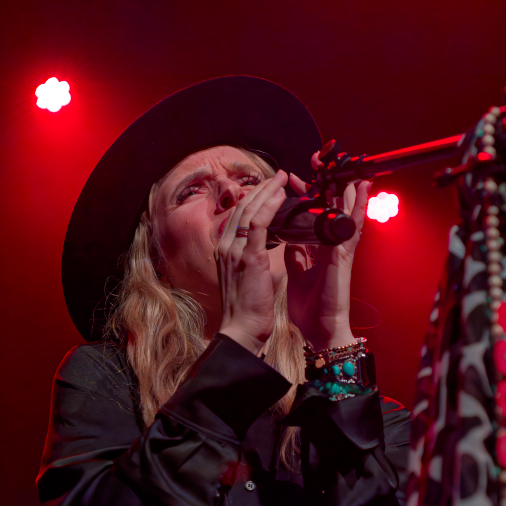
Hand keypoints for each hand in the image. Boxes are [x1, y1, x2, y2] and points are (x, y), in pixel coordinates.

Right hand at [216, 169, 287, 354]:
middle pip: (242, 208)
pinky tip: (281, 195)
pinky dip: (269, 206)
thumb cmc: (249, 310)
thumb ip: (256, 262)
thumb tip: (270, 253)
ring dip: (266, 191)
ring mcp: (234, 250)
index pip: (238, 217)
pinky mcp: (248, 256)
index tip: (269, 188)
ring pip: (250, 210)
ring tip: (281, 178)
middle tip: (277, 175)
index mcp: (225, 251)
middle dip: (260, 189)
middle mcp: (225, 246)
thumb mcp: (250, 279)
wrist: (242, 330)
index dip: (254, 200)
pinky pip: (258, 223)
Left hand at [285, 163, 370, 351]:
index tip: (293, 180)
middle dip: (328, 187)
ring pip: (347, 215)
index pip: (313, 217)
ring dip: (351, 193)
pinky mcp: (344, 258)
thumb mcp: (297, 274)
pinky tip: (360, 192)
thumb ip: (296, 255)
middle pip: (332, 211)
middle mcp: (332, 248)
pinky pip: (351, 228)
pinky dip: (357, 208)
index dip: (305, 197)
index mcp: (319, 251)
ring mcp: (340, 252)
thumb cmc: (311, 308)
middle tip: (322, 163)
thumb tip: (288, 238)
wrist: (320, 332)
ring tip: (355, 170)